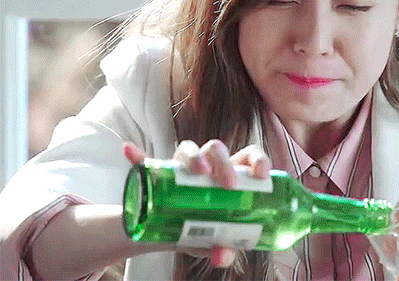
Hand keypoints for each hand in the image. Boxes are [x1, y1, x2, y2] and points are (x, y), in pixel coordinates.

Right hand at [123, 139, 271, 267]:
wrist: (172, 231)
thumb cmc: (205, 228)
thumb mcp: (216, 239)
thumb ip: (223, 247)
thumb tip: (223, 256)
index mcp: (230, 172)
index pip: (247, 154)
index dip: (257, 159)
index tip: (261, 175)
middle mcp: (207, 164)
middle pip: (217, 149)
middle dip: (225, 162)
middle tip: (229, 185)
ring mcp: (181, 167)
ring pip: (188, 149)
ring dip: (194, 156)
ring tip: (199, 170)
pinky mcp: (157, 174)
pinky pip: (144, 162)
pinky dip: (136, 156)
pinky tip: (130, 151)